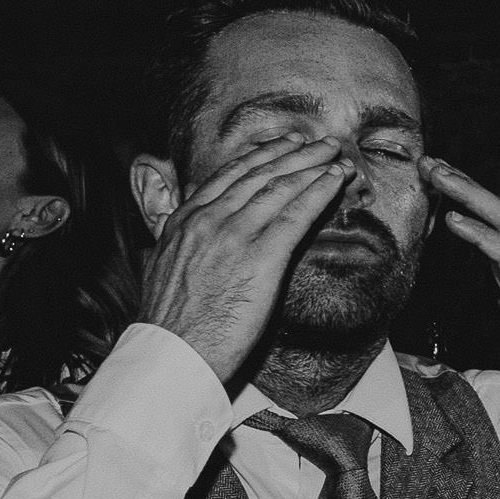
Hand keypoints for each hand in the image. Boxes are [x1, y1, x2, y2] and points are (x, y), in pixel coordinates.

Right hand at [141, 134, 350, 383]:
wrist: (172, 354)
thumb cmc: (172, 324)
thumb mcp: (165, 269)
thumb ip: (183, 244)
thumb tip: (192, 236)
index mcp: (184, 222)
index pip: (228, 177)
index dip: (260, 157)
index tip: (281, 145)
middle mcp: (208, 220)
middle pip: (258, 176)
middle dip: (293, 154)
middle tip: (319, 143)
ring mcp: (233, 236)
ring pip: (278, 189)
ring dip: (312, 167)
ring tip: (334, 156)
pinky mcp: (260, 258)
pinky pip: (295, 216)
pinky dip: (317, 193)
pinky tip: (334, 182)